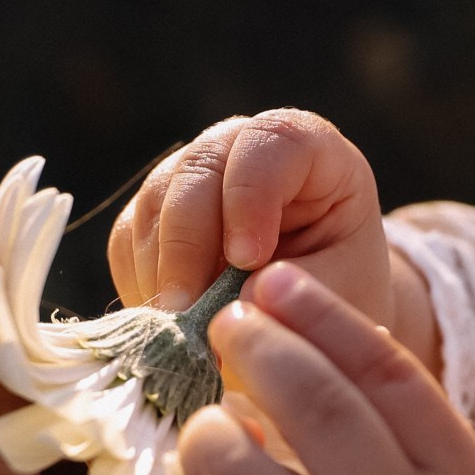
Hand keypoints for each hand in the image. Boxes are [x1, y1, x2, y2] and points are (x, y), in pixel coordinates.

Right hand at [109, 110, 438, 369]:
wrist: (316, 309)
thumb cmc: (344, 287)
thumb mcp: (345, 289)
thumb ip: (299, 290)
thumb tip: (233, 302)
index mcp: (308, 148)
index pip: (270, 142)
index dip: (250, 195)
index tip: (248, 260)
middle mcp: (240, 148)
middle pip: (197, 168)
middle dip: (188, 245)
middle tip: (189, 313)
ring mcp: (191, 177)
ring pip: (154, 204)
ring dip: (162, 273)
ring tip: (184, 333)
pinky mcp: (154, 217)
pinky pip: (129, 242)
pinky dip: (142, 284)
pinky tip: (172, 325)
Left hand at [166, 260, 474, 474]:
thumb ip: (401, 424)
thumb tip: (308, 336)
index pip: (385, 367)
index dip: (319, 312)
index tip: (271, 283)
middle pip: (314, 401)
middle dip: (254, 346)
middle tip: (222, 329)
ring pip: (236, 471)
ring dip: (205, 432)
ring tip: (204, 431)